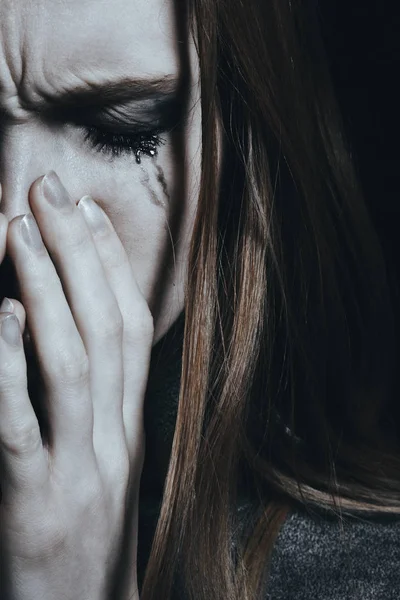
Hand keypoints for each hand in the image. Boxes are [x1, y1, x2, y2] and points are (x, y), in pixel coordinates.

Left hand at [0, 172, 152, 599]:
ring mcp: (78, 474)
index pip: (132, 331)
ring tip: (22, 226)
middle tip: (54, 190)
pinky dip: (9, 367)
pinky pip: (17, 427)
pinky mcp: (33, 510)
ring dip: (48, 290)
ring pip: (71, 364)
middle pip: (106, 331)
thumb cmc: (87, 548)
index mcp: (129, 431)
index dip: (113, 267)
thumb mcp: (104, 474)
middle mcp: (114, 443)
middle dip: (81, 255)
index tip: (91, 213)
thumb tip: (80, 346)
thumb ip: (97, 413)